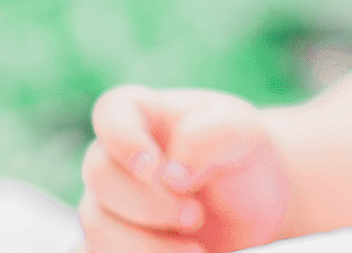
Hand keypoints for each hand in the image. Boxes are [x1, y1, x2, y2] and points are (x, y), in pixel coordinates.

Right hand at [80, 85, 291, 252]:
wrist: (256, 206)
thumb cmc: (243, 157)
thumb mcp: (244, 133)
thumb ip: (210, 137)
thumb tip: (172, 173)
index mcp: (148, 115)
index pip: (112, 111)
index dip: (122, 139)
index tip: (154, 168)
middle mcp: (118, 158)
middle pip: (99, 175)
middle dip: (149, 203)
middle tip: (195, 216)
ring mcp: (109, 203)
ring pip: (96, 226)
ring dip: (146, 245)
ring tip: (196, 250)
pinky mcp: (111, 243)